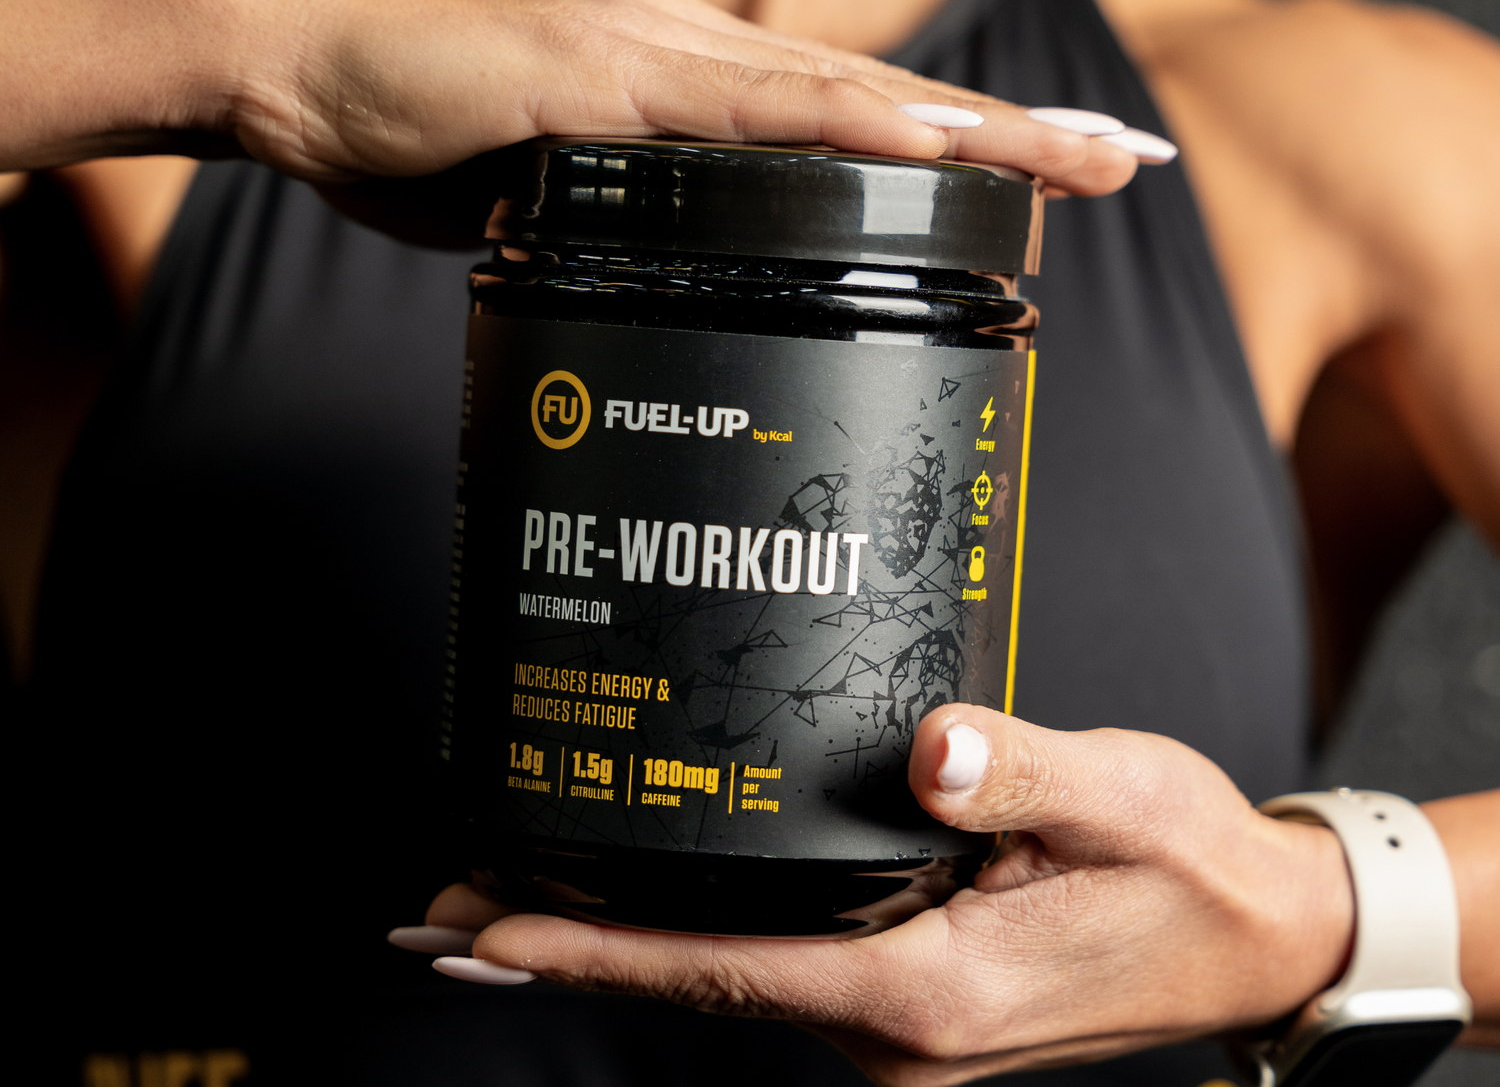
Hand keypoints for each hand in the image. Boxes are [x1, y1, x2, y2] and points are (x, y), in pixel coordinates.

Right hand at [1, 0, 1149, 203]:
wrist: (291, 64)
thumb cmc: (411, 128)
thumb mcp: (547, 190)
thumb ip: (624, 216)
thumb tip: (671, 268)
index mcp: (684, 83)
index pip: (844, 116)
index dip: (953, 144)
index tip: (1050, 173)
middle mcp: (689, 50)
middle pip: (876, 93)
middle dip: (1007, 132)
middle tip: (1120, 155)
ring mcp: (651, 50)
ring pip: (838, 89)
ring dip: (963, 124)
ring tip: (1074, 154)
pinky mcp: (595, 70)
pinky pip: (740, 103)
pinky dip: (838, 122)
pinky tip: (923, 139)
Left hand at [407, 706, 1354, 1083]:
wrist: (1249, 941)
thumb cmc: (1186, 869)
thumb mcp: (1118, 796)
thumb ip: (1017, 766)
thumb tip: (928, 748)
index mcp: (930, 992)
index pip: (726, 970)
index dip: (594, 951)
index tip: (485, 932)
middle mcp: (896, 1030)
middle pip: (697, 984)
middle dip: (564, 951)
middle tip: (438, 911)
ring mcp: (898, 1025)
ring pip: (725, 981)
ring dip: (614, 946)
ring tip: (504, 903)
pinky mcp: (909, 995)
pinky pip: (771, 967)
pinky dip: (686, 944)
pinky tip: (647, 907)